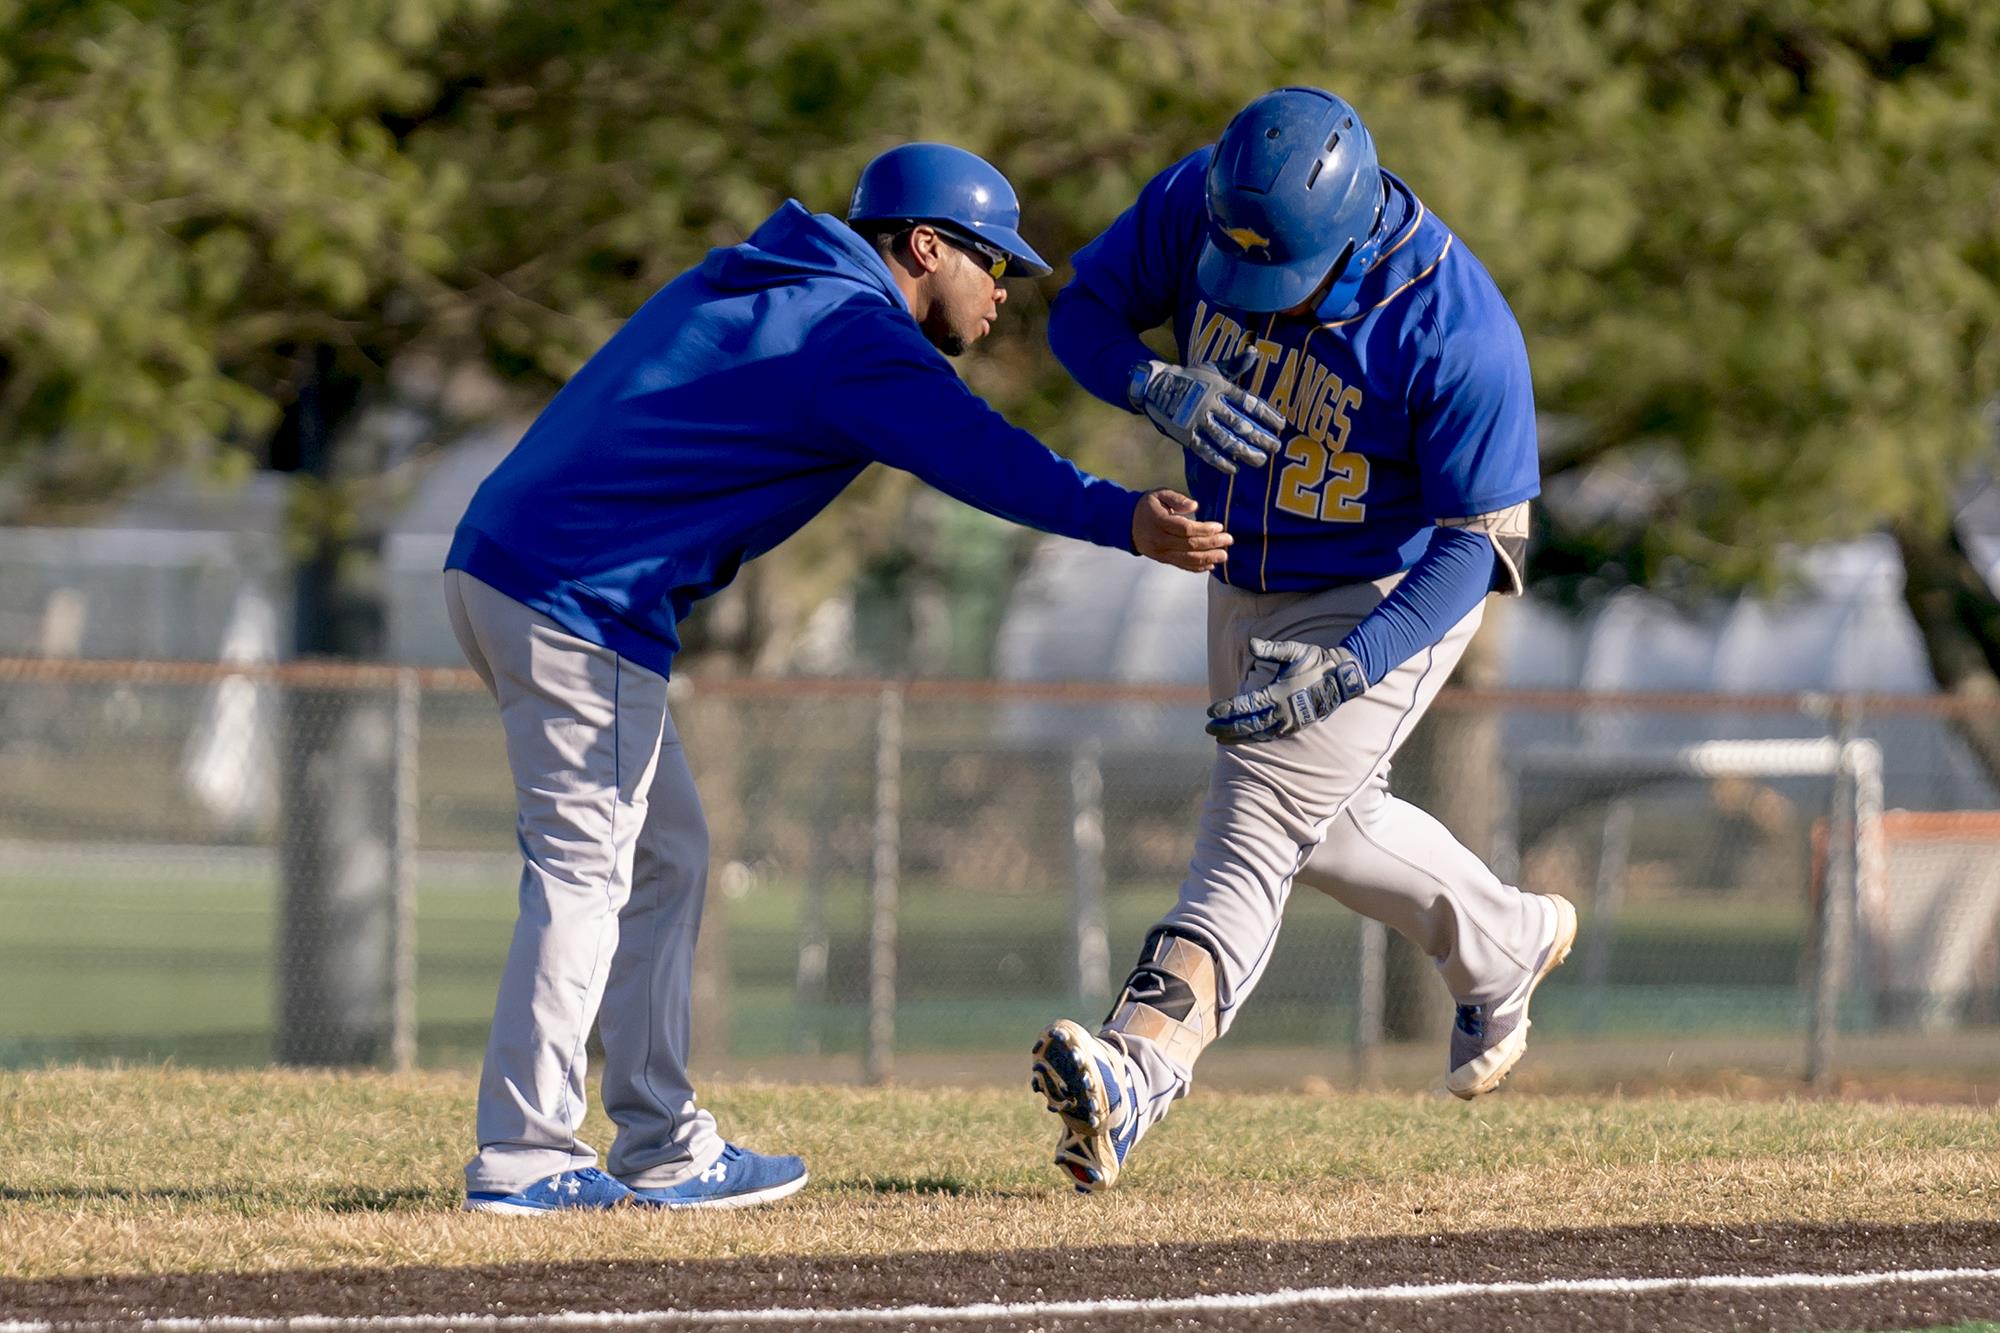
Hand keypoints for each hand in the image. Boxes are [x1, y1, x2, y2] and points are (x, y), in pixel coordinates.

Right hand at [1131, 489, 1231, 572]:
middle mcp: (1159, 540)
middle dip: (1212, 544)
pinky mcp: (1162, 559)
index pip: (1185, 529)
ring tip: (1224, 556)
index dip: (1204, 529)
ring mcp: (1160, 552)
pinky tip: (1210, 565)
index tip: (1219, 526)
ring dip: (1208, 558)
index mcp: (1159, 522)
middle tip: (1228, 540)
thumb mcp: (1160, 495)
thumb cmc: (1148, 507)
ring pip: (1187, 559)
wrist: (1128, 523)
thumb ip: (1177, 499)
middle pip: (1189, 546)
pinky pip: (1182, 565)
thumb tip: (1195, 506)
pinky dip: (1197, 567)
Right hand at [1132, 351, 1283, 474]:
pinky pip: (1205, 450)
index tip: (1281, 425)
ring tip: (1260, 460)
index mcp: (1220, 387)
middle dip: (1260, 437)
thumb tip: (1253, 351)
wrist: (1155, 386)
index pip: (1249, 402)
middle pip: (1240, 424)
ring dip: (1245, 452)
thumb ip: (1234, 364)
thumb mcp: (1212, 367)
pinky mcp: (1186, 434)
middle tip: (1275, 447)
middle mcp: (1210, 404)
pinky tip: (1234, 468)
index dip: (1267, 414)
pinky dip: (1220, 461)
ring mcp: (1197, 421)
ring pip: (1225, 440)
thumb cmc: (1189, 377)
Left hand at [1205, 637, 1366, 742]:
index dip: (1228, 708)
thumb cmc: (1316, 661)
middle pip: (1249, 723)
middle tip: (1209, 728)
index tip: (1211, 711)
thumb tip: (1252, 644)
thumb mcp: (1295, 650)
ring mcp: (1290, 722)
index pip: (1248, 704)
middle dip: (1227, 727)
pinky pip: (1271, 736)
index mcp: (1280, 692)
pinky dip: (1255, 738)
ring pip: (1259, 733)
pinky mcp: (1296, 727)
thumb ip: (1272, 649)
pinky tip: (1244, 738)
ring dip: (1238, 736)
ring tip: (1220, 738)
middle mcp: (1284, 711)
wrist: (1342, 678)